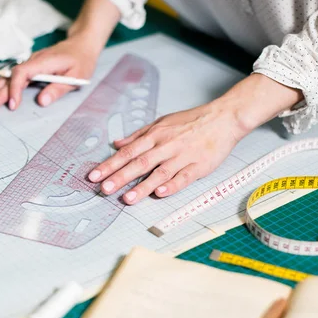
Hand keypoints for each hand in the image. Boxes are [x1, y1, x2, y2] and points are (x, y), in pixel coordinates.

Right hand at [0, 35, 98, 111]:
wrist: (81, 45)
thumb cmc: (81, 61)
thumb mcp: (76, 77)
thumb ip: (58, 89)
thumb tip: (41, 102)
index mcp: (44, 62)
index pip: (23, 73)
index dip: (15, 89)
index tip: (13, 106)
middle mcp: (33, 61)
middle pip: (11, 76)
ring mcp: (30, 63)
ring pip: (9, 76)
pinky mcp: (30, 67)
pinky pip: (13, 76)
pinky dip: (2, 85)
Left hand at [87, 103, 247, 204]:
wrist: (223, 118)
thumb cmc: (192, 121)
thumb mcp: (162, 122)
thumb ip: (138, 135)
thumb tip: (116, 143)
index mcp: (155, 135)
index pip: (128, 152)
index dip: (110, 164)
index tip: (94, 176)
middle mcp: (166, 146)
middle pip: (139, 163)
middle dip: (120, 177)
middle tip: (104, 189)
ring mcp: (182, 156)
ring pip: (159, 173)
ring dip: (142, 187)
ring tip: (127, 199)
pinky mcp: (198, 166)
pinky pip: (183, 177)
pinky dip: (172, 186)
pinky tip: (160, 194)